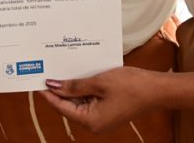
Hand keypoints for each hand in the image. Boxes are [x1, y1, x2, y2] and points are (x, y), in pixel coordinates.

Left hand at [41, 66, 158, 133]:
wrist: (156, 89)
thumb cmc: (131, 86)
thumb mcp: (98, 82)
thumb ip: (74, 86)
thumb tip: (53, 86)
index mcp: (90, 121)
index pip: (61, 107)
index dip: (48, 93)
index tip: (37, 80)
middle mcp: (94, 124)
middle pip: (69, 105)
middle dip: (60, 89)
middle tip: (48, 70)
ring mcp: (101, 118)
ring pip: (79, 102)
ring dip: (72, 87)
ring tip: (61, 69)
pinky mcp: (107, 112)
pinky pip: (89, 101)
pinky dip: (84, 89)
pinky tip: (79, 75)